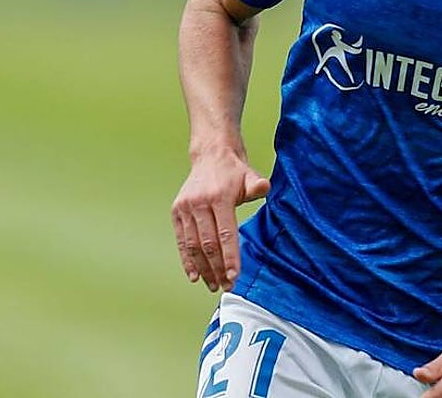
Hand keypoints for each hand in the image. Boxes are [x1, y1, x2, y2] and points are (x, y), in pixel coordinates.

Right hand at [171, 148, 269, 292]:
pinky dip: (187, 260)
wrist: (211, 155)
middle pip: (208, 244)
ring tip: (213, 285)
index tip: (234, 276)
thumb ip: (257, 185)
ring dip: (203, 269)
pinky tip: (195, 276)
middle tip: (226, 286)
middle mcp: (199, 203)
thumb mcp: (250, 175)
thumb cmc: (234, 171)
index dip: (229, 257)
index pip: (225, 233)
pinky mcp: (176, 212)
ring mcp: (185, 208)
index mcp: (219, 196)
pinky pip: (182, 241)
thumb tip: (264, 187)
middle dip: (217, 268)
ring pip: (193, 245)